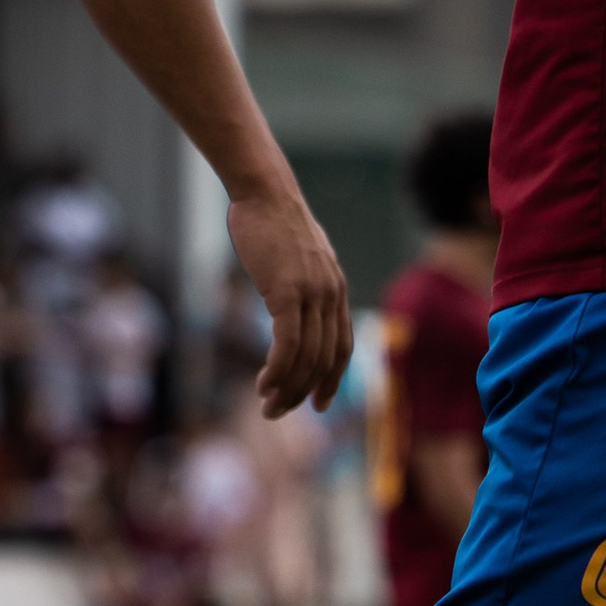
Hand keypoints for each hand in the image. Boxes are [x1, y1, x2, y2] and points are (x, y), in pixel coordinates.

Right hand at [227, 183, 353, 417]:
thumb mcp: (299, 256)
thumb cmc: (273, 222)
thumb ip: (304, 282)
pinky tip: (263, 384)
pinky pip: (288, 344)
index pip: (343, 347)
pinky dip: (277, 370)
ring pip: (307, 358)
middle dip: (302, 393)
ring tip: (266, 406)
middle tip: (277, 412)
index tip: (319, 405)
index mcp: (336, 289)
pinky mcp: (288, 293)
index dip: (332, 380)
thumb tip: (294, 302)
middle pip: (324, 360)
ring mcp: (313, 294)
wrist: (265, 192)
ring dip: (286, 389)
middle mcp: (331, 295)